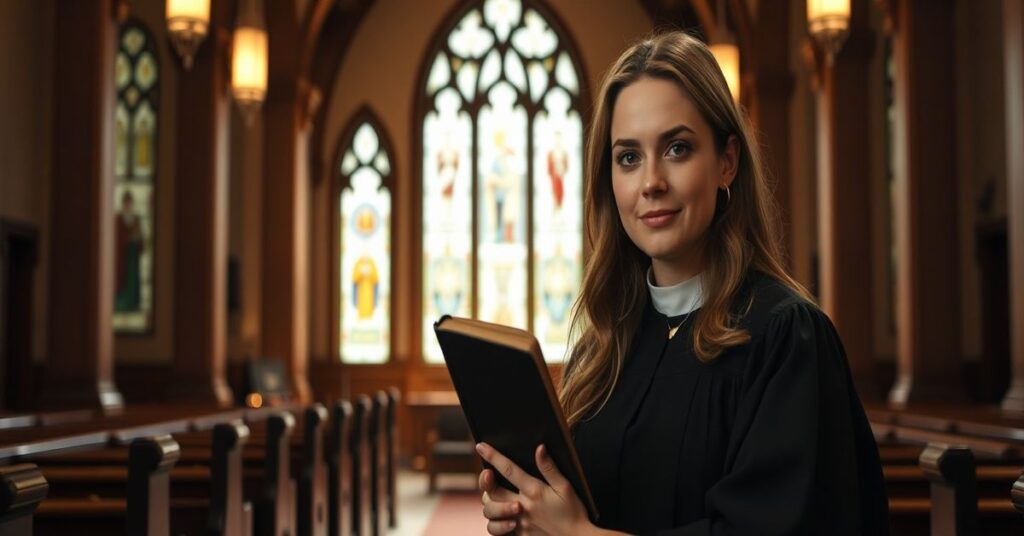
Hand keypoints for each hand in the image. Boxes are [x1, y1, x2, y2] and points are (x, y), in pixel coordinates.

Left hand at [476, 442, 593, 535]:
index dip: (493, 456)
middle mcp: (523, 507)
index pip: (508, 469)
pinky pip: (497, 530)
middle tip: (487, 474)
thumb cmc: (574, 512)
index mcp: (535, 492)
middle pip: (493, 492)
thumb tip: (539, 448)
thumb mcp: (566, 487)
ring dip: (490, 503)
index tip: (480, 446)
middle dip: (485, 481)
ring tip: (494, 497)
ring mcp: (519, 524)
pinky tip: (500, 516)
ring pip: (490, 513)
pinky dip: (495, 522)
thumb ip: (550, 468)